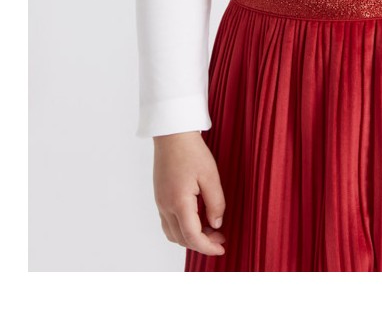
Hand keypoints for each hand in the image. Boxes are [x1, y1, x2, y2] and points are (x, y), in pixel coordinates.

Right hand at [152, 130, 226, 255]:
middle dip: (201, 243)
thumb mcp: (210, 176)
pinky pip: (168, 222)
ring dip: (190, 237)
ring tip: (210, 229)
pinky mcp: (159, 196)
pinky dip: (182, 227)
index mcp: (179, 202)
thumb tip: (217, 225)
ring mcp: (160, 202)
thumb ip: (216, 203)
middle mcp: (165, 206)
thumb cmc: (192, 151)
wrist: (172, 133)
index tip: (222, 248)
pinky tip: (197, 218)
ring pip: (172, 233)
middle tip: (220, 237)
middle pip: (181, 238)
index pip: (192, 236)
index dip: (208, 247)